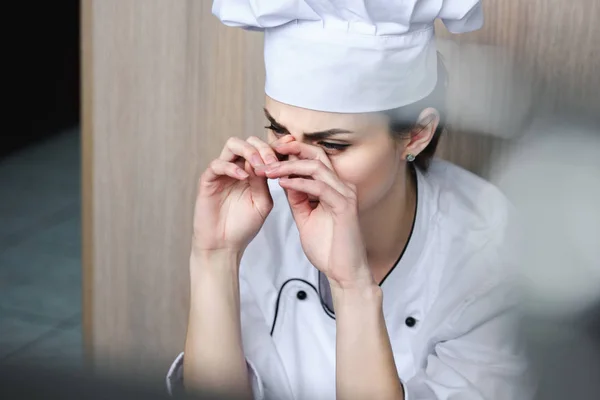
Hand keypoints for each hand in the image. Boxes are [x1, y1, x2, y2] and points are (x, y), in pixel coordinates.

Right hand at [192, 135, 294, 256]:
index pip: (264, 149)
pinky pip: (218, 164)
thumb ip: (265, 181)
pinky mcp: (207, 180)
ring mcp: (222, 172)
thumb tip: (270, 161)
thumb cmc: (244, 226)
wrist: (224, 245)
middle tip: (273, 162)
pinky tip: (243, 177)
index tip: (292, 143)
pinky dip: (232, 167)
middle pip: (249, 141)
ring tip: (259, 166)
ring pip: (232, 144)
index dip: (277, 144)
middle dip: (264, 148)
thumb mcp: (263, 202)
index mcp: (252, 172)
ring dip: (249, 152)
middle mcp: (237, 167)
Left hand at [258, 140, 374, 289]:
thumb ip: (297, 198)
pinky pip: (319, 187)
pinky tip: (282, 183)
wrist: (343, 271)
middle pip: (316, 155)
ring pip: (316, 167)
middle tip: (267, 151)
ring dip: (289, 166)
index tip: (269, 154)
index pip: (313, 159)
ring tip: (268, 169)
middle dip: (291, 150)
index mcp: (334, 187)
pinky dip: (299, 183)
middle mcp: (342, 186)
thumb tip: (284, 179)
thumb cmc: (327, 247)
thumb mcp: (305, 216)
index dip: (292, 153)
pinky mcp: (345, 206)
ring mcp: (345, 194)